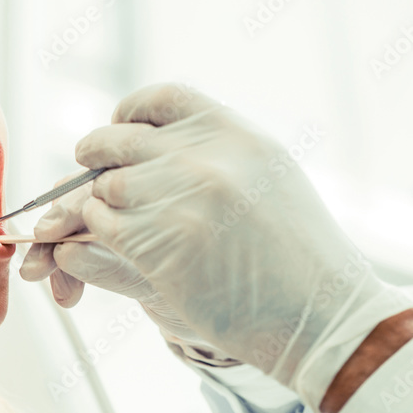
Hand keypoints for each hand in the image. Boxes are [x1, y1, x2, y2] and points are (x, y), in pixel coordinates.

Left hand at [48, 83, 412, 412]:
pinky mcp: (159, 244)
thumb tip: (149, 135)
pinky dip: (100, 234)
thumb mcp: (268, 174)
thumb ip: (214, 149)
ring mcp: (180, 199)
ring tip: (116, 219)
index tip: (118, 126)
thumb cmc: (296, 252)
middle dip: (96, 155)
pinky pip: (103, 226)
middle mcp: (204, 158)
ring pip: (104, 187)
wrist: (323, 315)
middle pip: (118, 141)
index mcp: (233, 133)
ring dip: (99, 204)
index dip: (129, 111)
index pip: (161, 97)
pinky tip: (120, 243)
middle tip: (89, 168)